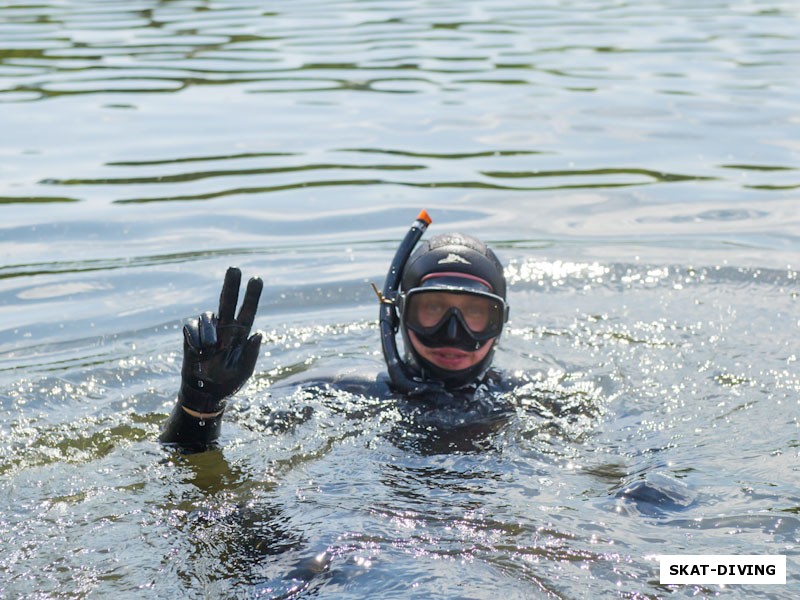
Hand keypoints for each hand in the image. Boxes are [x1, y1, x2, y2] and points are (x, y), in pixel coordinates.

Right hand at [179, 267, 262, 414]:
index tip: (257, 278)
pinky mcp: (191, 336)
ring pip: (208, 316)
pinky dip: (194, 338)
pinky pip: (191, 326)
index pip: (248, 311)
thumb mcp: (244, 372)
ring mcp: (208, 330)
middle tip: (235, 268)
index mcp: (240, 335)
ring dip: (208, 332)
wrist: (205, 394)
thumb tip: (258, 333)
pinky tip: (198, 352)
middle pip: (227, 301)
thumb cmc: (228, 383)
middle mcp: (225, 328)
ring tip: (209, 351)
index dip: (252, 296)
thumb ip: (251, 354)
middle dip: (231, 285)